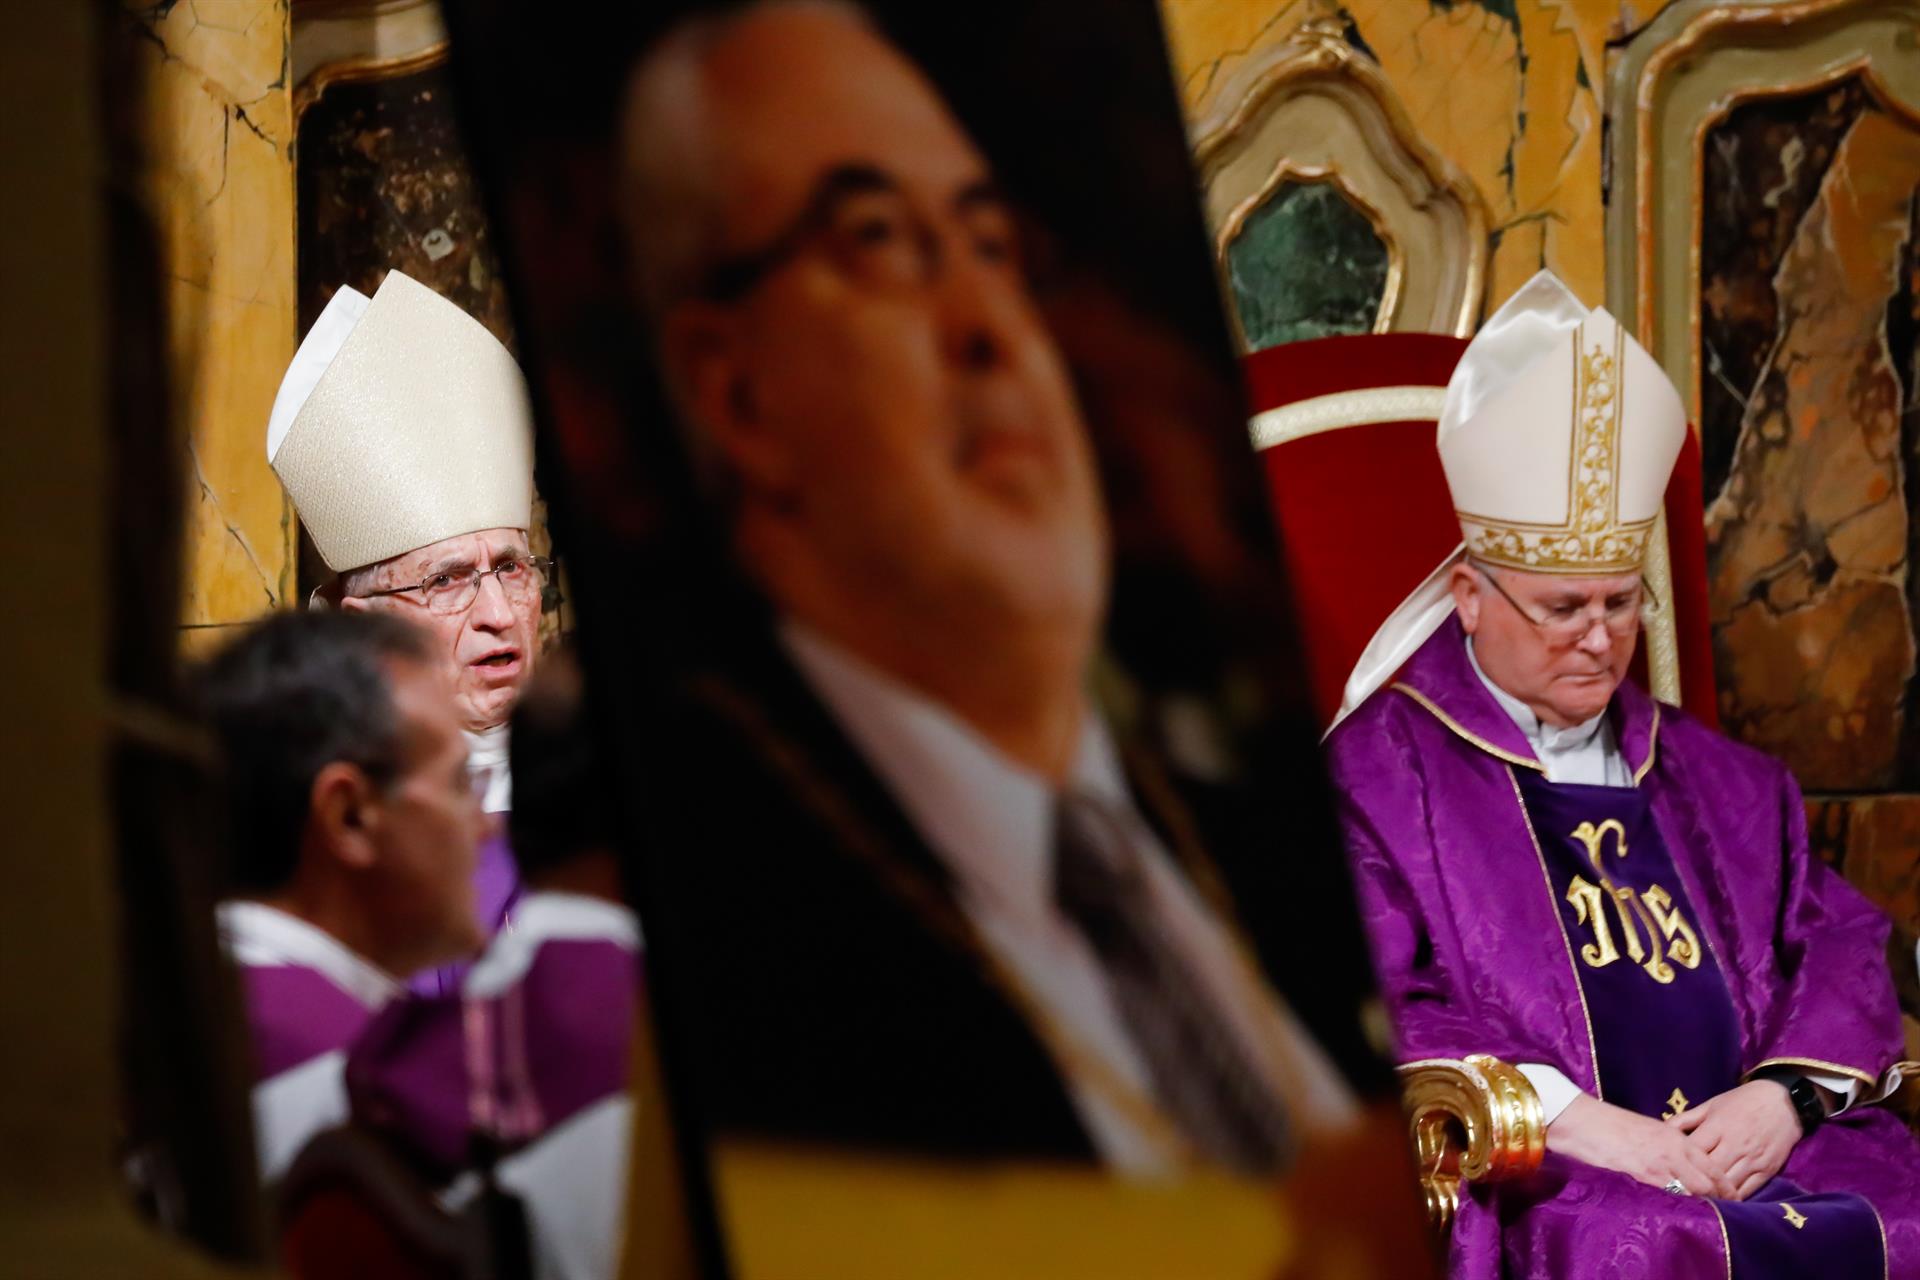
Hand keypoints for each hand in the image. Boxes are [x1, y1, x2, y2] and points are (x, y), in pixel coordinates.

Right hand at [1547, 1093, 1734, 1196]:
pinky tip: (1682, 1212)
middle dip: (1720, 1200)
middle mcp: (1674, 1151)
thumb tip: (1684, 1163)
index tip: (1734, 1197)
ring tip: (1707, 1216)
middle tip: (1726, 1213)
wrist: (1584, 1122)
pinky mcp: (1644, 1176)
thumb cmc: (1613, 1125)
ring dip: (1702, 1205)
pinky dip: (1680, 1205)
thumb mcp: (1650, 1129)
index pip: (1713, 1166)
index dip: (1726, 1185)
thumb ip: (1670, 1145)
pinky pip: (1671, 1196)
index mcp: (1677, 1138)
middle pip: (1710, 1183)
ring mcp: (1660, 1164)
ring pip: (1695, 1192)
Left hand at [1667, 1080, 1799, 1200]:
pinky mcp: (1768, 1169)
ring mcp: (1752, 1159)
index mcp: (1717, 1126)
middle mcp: (1734, 1144)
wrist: (1784, 1102)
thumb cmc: (1743, 1101)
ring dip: (1714, 1195)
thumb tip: (1663, 1129)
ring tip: (1699, 1201)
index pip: (1693, 1150)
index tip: (1670, 1171)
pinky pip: (1749, 1189)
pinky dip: (1734, 1198)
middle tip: (1681, 1192)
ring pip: (1728, 1184)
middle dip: (1695, 1182)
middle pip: (1709, 1171)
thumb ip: (1687, 1118)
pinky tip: (1723, 1203)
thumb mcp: (1712, 1104)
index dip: (1680, 1162)